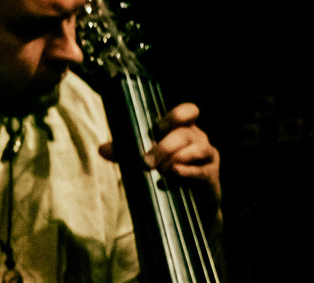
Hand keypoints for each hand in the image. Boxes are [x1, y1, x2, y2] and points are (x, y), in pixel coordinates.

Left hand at [101, 101, 221, 231]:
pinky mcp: (211, 174)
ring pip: (196, 149)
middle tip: (146, 162)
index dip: (177, 115)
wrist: (189, 201)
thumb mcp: (144, 158)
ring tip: (161, 169)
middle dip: (163, 147)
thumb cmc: (165, 170)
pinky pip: (201, 170)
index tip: (158, 128)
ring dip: (175, 158)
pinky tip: (174, 175)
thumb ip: (126, 151)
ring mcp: (207, 155)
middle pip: (183, 134)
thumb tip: (102, 150)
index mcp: (182, 128)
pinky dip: (187, 172)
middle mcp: (197, 137)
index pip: (189, 111)